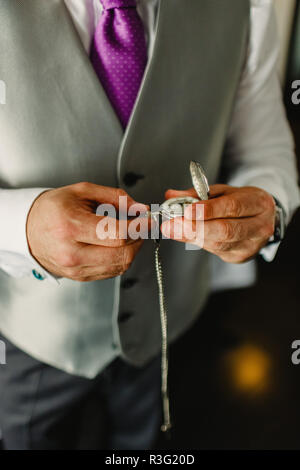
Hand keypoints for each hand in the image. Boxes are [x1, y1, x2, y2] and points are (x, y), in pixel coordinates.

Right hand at [27, 182, 147, 280]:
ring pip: (120, 265)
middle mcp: (72, 252)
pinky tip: (117, 244)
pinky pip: (111, 271)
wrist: (28, 230)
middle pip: (122, 253)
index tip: (147, 219)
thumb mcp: (82, 191)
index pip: (116, 234)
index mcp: (71, 226)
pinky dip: (121, 258)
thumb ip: (115, 197)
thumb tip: (139, 208)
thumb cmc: (53, 209)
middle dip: (139, 238)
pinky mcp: (79, 277)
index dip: (138, 226)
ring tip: (129, 233)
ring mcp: (75, 268)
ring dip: (132, 249)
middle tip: (141, 226)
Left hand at [161, 185, 275, 263]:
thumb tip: (172, 195)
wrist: (261, 219)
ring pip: (218, 244)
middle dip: (196, 228)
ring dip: (191, 236)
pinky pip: (215, 251)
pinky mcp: (240, 257)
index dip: (209, 210)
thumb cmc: (241, 202)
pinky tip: (186, 234)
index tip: (187, 211)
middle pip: (226, 231)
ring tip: (172, 228)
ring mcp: (251, 245)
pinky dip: (197, 242)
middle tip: (173, 224)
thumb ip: (197, 193)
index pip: (233, 207)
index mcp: (258, 203)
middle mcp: (259, 226)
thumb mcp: (223, 191)